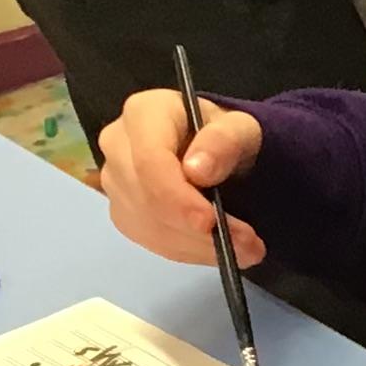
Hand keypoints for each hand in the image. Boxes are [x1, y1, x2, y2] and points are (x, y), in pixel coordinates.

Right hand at [97, 89, 266, 268]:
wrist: (216, 150)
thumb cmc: (224, 133)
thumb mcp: (240, 127)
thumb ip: (224, 140)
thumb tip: (197, 170)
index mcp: (143, 113)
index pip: (149, 162)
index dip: (177, 198)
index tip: (210, 222)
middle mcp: (118, 146)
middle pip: (147, 199)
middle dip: (197, 231)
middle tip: (249, 245)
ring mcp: (116, 182)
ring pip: (150, 227)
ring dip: (200, 247)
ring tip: (246, 249)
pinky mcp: (125, 213)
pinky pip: (152, 242)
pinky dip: (190, 251)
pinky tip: (218, 248)